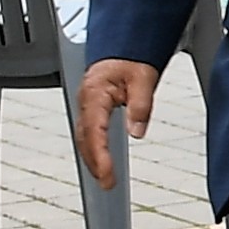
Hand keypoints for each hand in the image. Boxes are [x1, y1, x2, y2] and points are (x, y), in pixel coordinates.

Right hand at [71, 55, 160, 189]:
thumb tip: (137, 131)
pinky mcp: (91, 108)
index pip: (95, 131)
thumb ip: (141, 105)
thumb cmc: (131, 58)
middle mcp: (86, 102)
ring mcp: (86, 106)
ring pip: (84, 138)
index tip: (107, 175)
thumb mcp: (144, 77)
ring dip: (92, 159)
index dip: (100, 156)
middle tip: (107, 184)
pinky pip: (88, 133)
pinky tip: (101, 161)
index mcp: (95, 94)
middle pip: (85, 139)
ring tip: (104, 180)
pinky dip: (93, 149)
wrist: (123, 45)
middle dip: (94, 163)